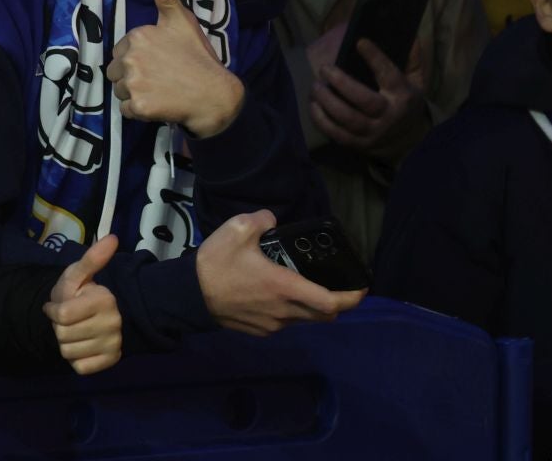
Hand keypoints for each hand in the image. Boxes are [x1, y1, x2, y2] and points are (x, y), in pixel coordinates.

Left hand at [43, 234, 122, 373]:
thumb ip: (92, 259)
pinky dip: (75, 359)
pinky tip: (81, 346)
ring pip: (68, 352)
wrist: (98, 316)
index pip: (62, 315)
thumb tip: (112, 238)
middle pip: (63, 335)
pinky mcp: (111, 362)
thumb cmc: (82, 292)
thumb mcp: (78, 274)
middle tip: (67, 319)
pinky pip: (80, 368)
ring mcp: (113, 344)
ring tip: (74, 331)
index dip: (53, 311)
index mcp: (104, 300)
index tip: (57, 306)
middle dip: (58, 327)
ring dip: (65, 343)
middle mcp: (113, 324)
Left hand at [106, 0, 244, 137]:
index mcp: (137, 37)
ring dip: (133, 94)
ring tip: (158, 91)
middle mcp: (130, 58)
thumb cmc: (198, 57)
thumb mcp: (183, 23)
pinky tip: (156, 104)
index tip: (156, 63)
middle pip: (115, 72)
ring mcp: (133, 83)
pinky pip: (125, 110)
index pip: (120, 51)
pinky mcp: (138, 106)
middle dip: (130, 77)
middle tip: (156, 79)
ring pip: (119, 91)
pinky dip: (137, 111)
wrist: (215, 93)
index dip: (135, 59)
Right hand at [194, 210, 364, 336]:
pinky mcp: (260, 331)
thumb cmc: (216, 264)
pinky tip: (274, 296)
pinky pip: (285, 323)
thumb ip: (261, 220)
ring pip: (305, 320)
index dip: (353, 298)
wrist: (188, 295)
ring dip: (311, 307)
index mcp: (285, 287)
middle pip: (325, 315)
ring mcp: (273, 324)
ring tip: (302, 286)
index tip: (362, 287)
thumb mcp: (237, 229)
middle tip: (336, 285)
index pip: (332, 303)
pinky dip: (290, 312)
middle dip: (336, 303)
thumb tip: (273, 220)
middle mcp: (285, 311)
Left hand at [310, 38, 426, 153]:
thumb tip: (410, 38)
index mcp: (403, 96)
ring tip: (316, 86)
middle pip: (365, 100)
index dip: (375, 58)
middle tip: (324, 68)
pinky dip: (321, 120)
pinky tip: (313, 105)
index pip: (389, 75)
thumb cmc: (405, 103)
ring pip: (348, 118)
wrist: (408, 141)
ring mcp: (373, 132)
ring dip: (328, 101)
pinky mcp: (358, 144)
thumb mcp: (416, 82)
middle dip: (342, 83)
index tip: (360, 42)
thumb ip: (413, 61)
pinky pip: (336, 134)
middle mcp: (389, 115)